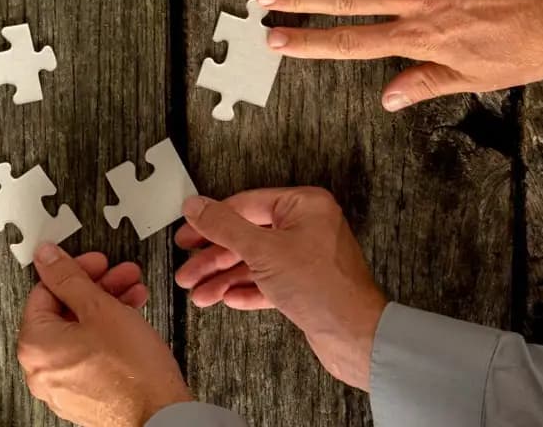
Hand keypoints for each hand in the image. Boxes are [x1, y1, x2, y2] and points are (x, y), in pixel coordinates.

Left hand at [16, 245, 191, 426]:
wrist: (161, 419)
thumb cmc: (132, 373)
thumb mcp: (100, 308)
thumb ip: (69, 278)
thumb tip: (47, 258)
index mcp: (34, 346)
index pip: (45, 291)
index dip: (75, 270)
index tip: (95, 263)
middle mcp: (41, 370)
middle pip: (64, 312)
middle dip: (97, 288)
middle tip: (119, 276)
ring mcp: (62, 387)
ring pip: (80, 333)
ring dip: (107, 308)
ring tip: (133, 295)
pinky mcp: (84, 396)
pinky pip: (89, 355)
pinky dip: (107, 335)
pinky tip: (131, 321)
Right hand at [174, 189, 387, 389]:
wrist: (354, 337)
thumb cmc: (324, 289)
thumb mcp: (262, 251)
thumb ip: (224, 226)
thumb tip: (197, 206)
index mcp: (304, 206)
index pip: (245, 205)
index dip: (211, 221)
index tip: (188, 233)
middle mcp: (307, 228)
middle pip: (246, 237)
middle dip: (214, 259)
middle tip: (189, 270)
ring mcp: (306, 258)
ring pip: (254, 263)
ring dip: (224, 279)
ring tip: (200, 293)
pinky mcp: (305, 286)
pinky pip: (267, 282)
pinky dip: (245, 290)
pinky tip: (227, 298)